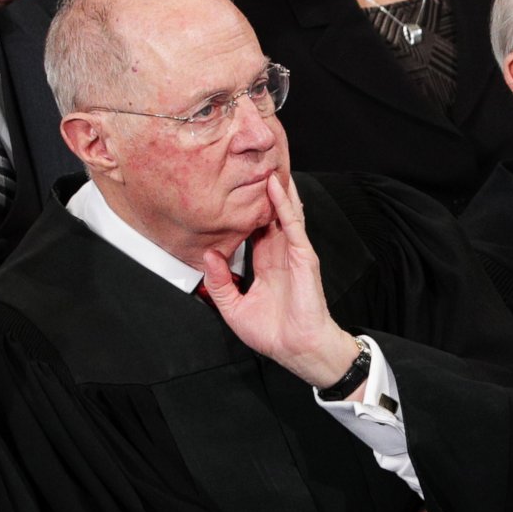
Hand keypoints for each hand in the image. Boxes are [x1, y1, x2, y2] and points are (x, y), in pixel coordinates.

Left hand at [204, 171, 361, 389]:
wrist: (297, 350)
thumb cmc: (274, 334)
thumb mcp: (233, 308)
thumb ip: (219, 283)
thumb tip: (209, 255)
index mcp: (267, 264)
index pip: (254, 229)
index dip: (245, 209)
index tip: (231, 190)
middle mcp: (281, 254)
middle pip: (270, 214)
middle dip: (261, 191)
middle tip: (249, 163)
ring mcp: (294, 253)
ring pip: (283, 212)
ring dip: (275, 188)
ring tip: (265, 161)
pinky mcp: (303, 256)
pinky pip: (293, 225)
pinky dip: (284, 204)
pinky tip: (276, 186)